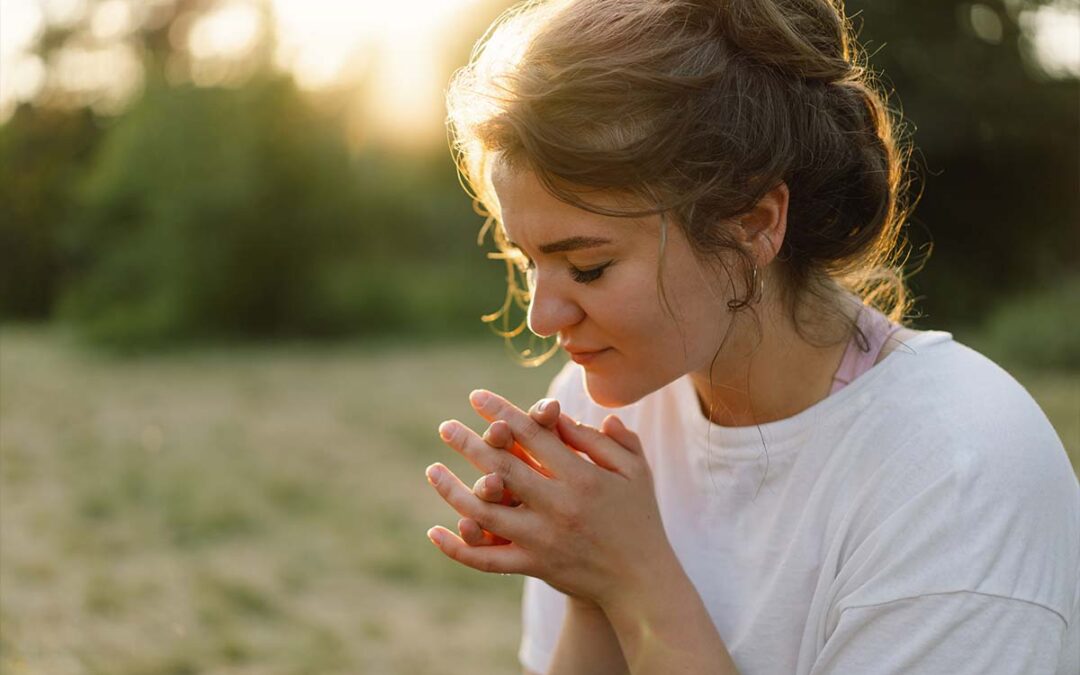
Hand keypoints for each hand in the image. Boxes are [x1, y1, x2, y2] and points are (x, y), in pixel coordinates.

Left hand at [426, 390, 674, 606]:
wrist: (641, 580)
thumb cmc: (638, 517)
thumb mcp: (635, 471)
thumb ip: (606, 439)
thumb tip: (566, 415)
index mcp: (583, 477)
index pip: (533, 436)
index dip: (502, 413)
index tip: (477, 397)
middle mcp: (559, 506)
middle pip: (503, 468)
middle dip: (469, 443)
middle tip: (445, 426)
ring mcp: (543, 539)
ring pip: (485, 512)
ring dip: (453, 489)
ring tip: (432, 469)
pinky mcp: (534, 566)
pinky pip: (487, 560)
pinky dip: (457, 548)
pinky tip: (435, 530)